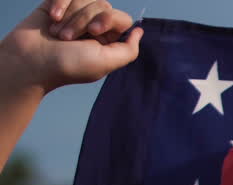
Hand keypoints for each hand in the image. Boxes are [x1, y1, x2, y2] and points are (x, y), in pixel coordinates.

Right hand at [0, 1, 141, 93]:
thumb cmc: (67, 65)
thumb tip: (139, 31)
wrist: (29, 60)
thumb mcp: (105, 62)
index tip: (94, 32)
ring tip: (57, 34)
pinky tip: (51, 17)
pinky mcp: (57, 5)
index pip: (122, 18)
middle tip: (68, 38)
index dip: (108, 20)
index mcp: (108, 41)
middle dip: (85, 20)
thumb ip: (128, 50)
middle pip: (104, 6)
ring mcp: (75, 15)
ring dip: (71, 17)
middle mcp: (93, 26)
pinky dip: (59, 4)